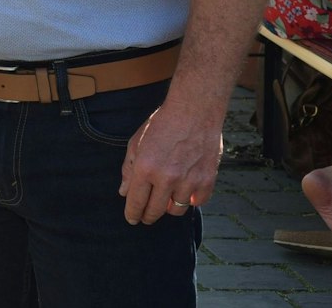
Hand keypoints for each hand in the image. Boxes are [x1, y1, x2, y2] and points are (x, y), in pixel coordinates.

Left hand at [118, 102, 222, 224]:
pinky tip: (186, 193)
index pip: (135, 201)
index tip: (132, 219)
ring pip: (176, 210)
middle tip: (146, 217)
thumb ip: (129, 169)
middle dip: (148, 216)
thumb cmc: (162, 124)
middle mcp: (166, 178)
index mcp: (145, 168)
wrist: (194, 112)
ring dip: (169, 207)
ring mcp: (188, 181)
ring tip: (166, 200)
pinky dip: (191, 200)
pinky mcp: (207, 181)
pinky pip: (197, 202)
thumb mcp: (137, 142)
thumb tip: (124, 192)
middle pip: (155, 211)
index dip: (132, 213)